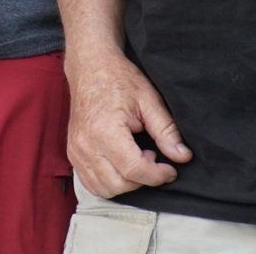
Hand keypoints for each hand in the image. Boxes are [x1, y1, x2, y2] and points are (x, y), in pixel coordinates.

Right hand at [64, 48, 191, 196]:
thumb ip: (166, 131)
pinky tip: (121, 165)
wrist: (90, 66)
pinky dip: (109, 183)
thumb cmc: (119, 78)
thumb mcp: (149, 100)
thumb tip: (183, 156)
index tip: (170, 169)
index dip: (157, 175)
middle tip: (153, 156)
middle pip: (119, 184)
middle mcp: (86, 144)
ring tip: (136, 158)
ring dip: (126, 183)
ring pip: (105, 188)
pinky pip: (91, 183)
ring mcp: (76, 150)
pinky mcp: (72, 153)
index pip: (134, 169)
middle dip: (143, 178)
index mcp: (105, 129)